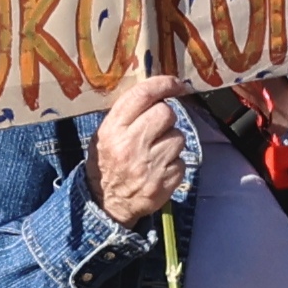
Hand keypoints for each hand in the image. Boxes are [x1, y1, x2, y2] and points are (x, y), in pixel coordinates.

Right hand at [86, 72, 187, 226]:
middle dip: (166, 117)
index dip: (163, 84)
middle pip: (166, 113)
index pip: (142, 95)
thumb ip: (127, 114)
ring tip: (156, 152)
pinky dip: (174, 163)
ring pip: (178, 137)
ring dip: (171, 141)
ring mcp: (149, 165)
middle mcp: (131, 145)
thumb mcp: (105, 135)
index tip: (176, 84)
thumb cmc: (107, 163)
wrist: (107, 203)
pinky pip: (182, 161)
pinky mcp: (165, 181)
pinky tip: (159, 168)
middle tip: (157, 128)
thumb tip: (157, 91)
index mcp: (113, 129)